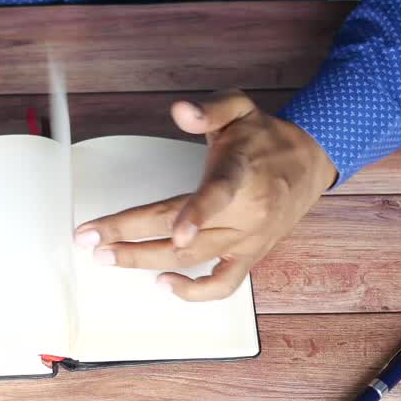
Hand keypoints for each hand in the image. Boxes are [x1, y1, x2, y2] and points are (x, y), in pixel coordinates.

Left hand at [73, 91, 335, 300]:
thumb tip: (180, 111)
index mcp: (243, 174)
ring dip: (146, 262)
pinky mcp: (249, 256)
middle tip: (92, 240)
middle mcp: (246, 214)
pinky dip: (194, 292)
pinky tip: (162, 284)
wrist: (309, 163)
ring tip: (107, 256)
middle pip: (186, 235)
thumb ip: (211, 109)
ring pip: (193, 261)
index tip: (177, 231)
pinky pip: (223, 285)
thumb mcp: (242, 108)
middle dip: (133, 238)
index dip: (197, 213)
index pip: (219, 194)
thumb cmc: (266, 137)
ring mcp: (247, 240)